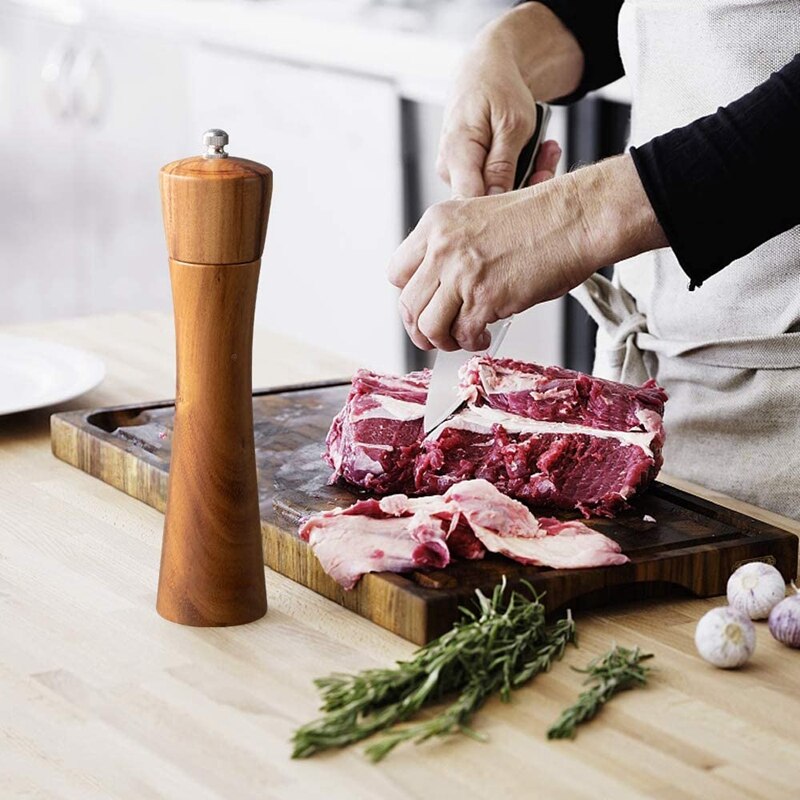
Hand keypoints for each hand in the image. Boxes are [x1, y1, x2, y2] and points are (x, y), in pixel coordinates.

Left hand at [387, 155, 667, 352]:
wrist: (574, 219)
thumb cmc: (539, 220)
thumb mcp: (478, 220)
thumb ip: (452, 249)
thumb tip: (442, 289)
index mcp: (436, 224)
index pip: (397, 271)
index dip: (410, 295)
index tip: (425, 305)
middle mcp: (442, 248)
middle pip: (407, 304)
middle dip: (420, 327)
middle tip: (436, 334)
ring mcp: (462, 274)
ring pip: (427, 326)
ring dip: (441, 340)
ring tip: (460, 339)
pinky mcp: (485, 298)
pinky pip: (462, 335)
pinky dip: (472, 343)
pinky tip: (484, 336)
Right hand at [437, 48, 538, 197]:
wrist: (486, 68)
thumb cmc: (497, 88)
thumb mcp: (512, 125)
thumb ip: (502, 166)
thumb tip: (494, 201)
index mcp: (456, 156)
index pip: (470, 204)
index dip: (500, 210)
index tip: (530, 198)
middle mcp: (450, 170)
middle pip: (487, 201)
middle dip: (525, 186)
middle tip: (551, 157)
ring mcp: (459, 173)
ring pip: (496, 193)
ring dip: (529, 175)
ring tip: (548, 148)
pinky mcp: (469, 173)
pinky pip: (497, 183)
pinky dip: (521, 170)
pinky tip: (538, 151)